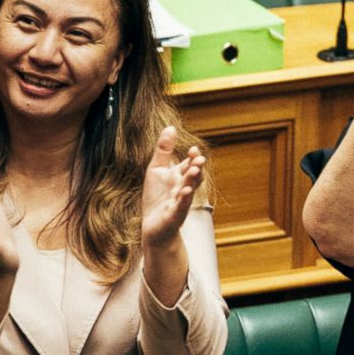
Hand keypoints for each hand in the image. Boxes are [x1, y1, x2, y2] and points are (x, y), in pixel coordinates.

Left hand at [141, 126, 205, 249]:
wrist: (154, 227)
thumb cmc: (157, 198)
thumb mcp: (157, 170)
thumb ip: (164, 150)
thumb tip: (171, 127)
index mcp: (179, 177)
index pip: (189, 164)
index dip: (192, 157)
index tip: (193, 149)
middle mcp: (183, 188)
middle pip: (193, 176)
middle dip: (197, 167)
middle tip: (199, 159)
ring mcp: (181, 202)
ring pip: (189, 190)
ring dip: (192, 181)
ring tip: (193, 171)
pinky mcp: (175, 215)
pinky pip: (181, 206)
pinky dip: (184, 199)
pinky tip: (185, 191)